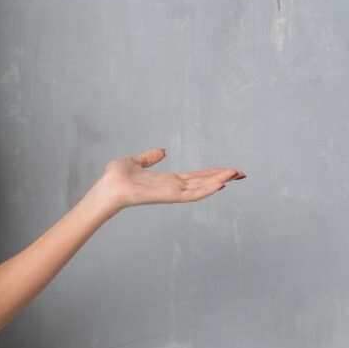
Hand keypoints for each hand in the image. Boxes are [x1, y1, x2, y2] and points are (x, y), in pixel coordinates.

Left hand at [92, 148, 246, 213]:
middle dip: (222, 177)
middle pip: (203, 182)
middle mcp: (172, 187)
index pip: (194, 176)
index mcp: (166, 180)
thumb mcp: (135, 161)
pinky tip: (221, 184)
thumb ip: (149, 158)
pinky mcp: (168, 196)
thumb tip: (162, 151)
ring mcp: (172, 193)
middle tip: (242, 173)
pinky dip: (207, 190)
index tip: (228, 170)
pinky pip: (192, 194)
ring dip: (219, 181)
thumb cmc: (115, 178)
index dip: (212, 172)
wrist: (107, 188)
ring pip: (201, 188)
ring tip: (236, 175)